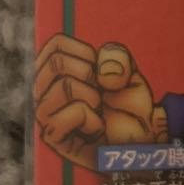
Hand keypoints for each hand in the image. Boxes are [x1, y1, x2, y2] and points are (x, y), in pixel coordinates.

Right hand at [33, 35, 160, 167]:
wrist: (141, 140)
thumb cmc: (128, 106)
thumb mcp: (129, 71)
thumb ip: (116, 56)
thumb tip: (100, 75)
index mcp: (55, 71)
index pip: (56, 44)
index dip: (86, 53)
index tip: (98, 71)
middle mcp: (43, 90)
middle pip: (56, 62)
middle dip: (90, 75)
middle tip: (100, 94)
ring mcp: (44, 114)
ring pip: (64, 86)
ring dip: (93, 98)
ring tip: (97, 112)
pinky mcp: (52, 136)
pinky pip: (72, 113)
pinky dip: (94, 120)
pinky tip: (96, 129)